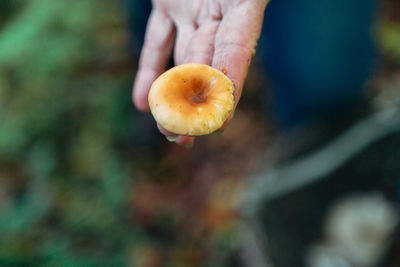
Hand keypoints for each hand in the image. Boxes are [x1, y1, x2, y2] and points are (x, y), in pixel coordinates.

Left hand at [133, 0, 267, 146]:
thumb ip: (246, 1)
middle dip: (194, 104)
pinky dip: (149, 69)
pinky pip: (157, 40)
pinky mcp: (167, 5)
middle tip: (182, 136)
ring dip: (171, 96)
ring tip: (163, 128)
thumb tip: (236, 45)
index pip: (235, 54)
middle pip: (204, 67)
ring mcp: (191, 12)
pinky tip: (141, 102)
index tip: (220, 123)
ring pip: (181, 61)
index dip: (228, 89)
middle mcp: (216, 15)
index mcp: (240, 5)